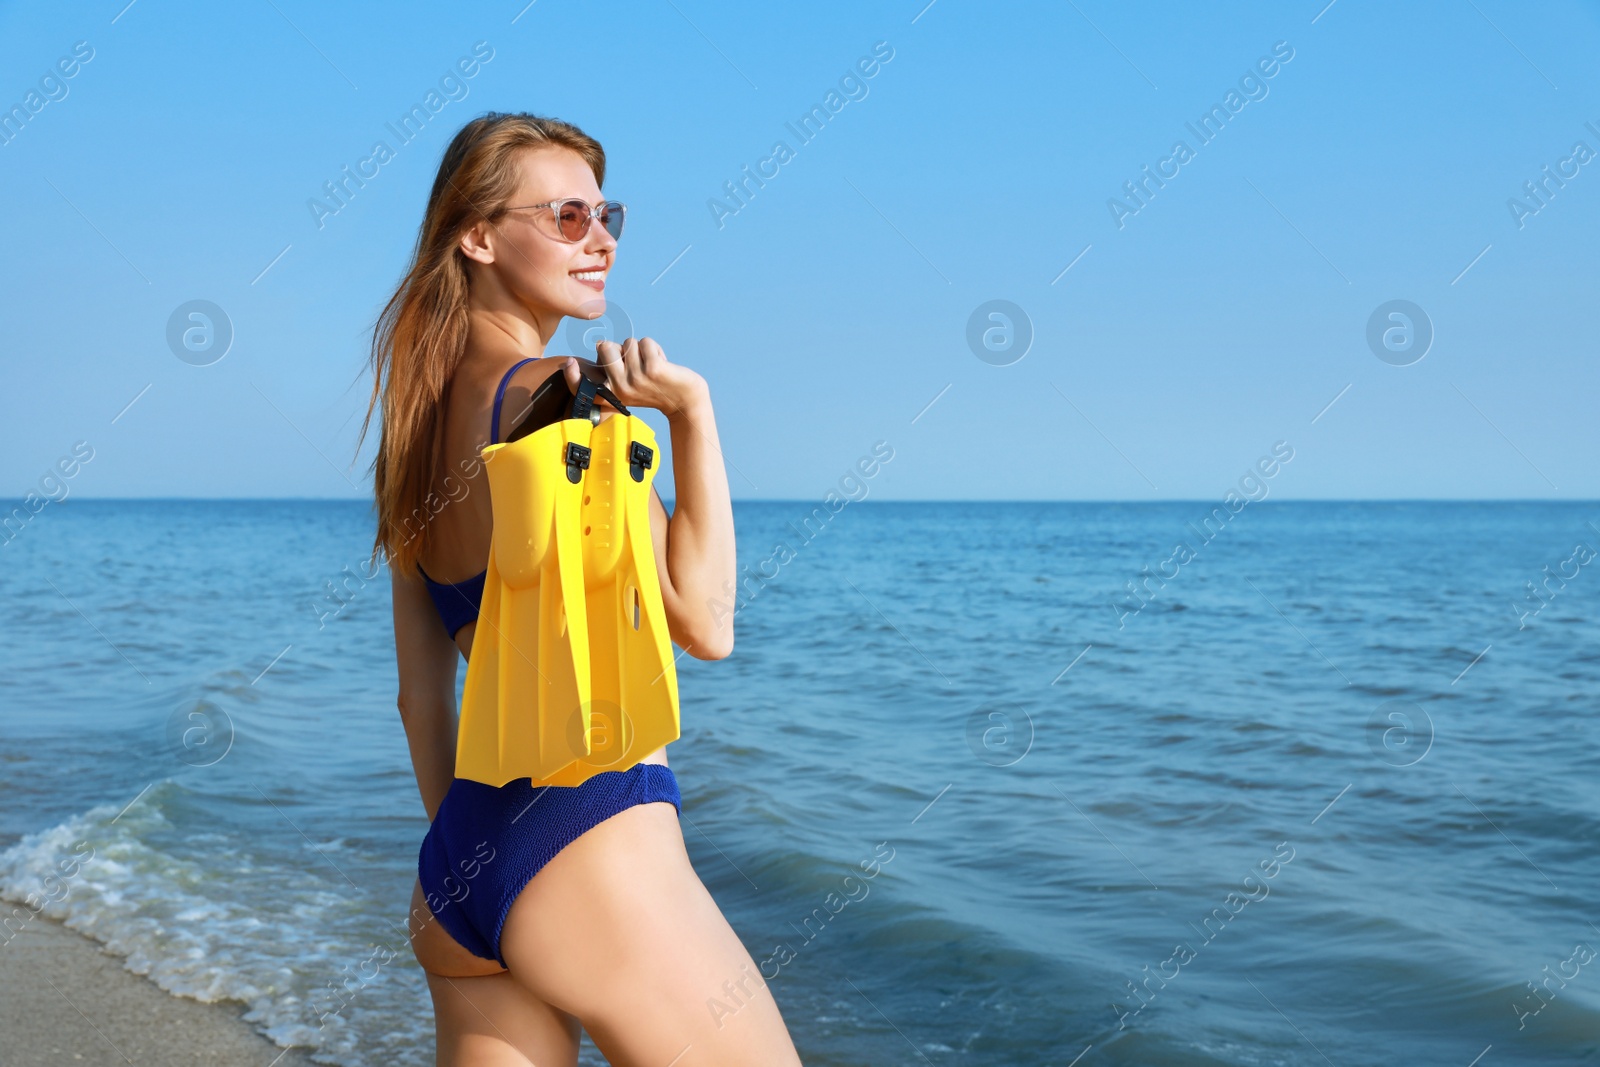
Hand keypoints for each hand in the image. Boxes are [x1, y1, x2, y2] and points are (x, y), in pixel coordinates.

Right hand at [581, 337, 705, 414]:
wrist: (684, 402)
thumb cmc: (655, 389)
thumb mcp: (629, 385)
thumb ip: (613, 368)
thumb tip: (600, 344)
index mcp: (611, 394)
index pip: (582, 387)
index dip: (572, 375)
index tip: (569, 363)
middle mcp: (619, 388)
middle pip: (605, 347)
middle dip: (621, 347)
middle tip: (636, 364)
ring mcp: (636, 379)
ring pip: (629, 343)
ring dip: (642, 350)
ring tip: (651, 366)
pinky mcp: (653, 369)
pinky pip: (645, 342)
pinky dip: (655, 348)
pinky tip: (662, 364)